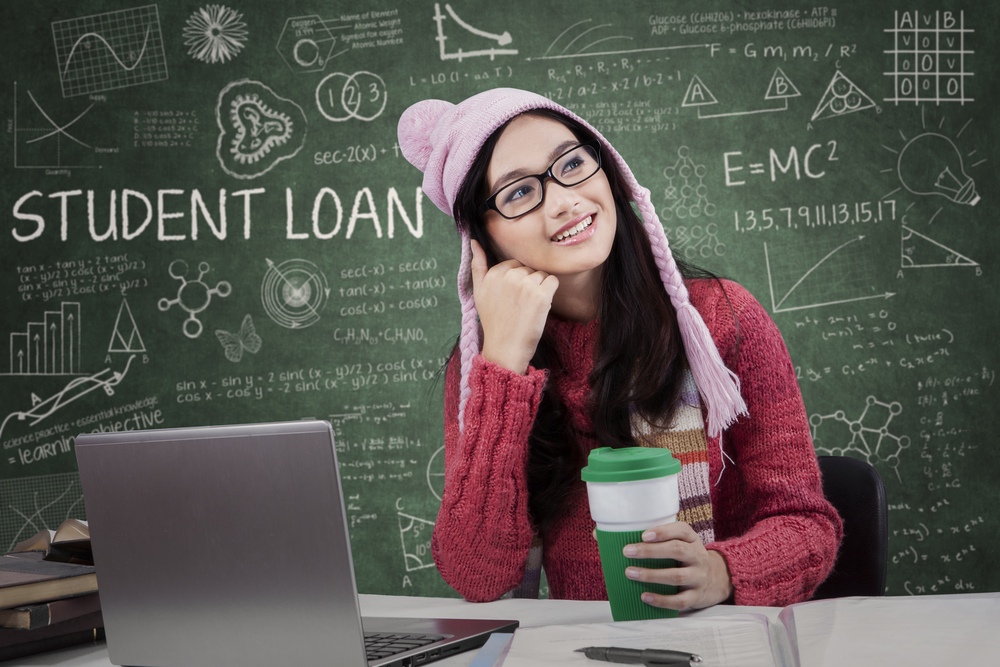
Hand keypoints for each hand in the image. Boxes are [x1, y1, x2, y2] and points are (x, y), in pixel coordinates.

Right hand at [470, 239, 558, 374]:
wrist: (505, 349)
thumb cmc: (494, 322)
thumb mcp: (479, 293)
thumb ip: (477, 266)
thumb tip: (473, 241)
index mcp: (493, 273)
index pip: (514, 264)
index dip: (516, 281)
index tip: (511, 298)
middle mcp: (508, 275)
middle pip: (529, 268)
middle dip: (528, 283)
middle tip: (519, 305)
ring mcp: (525, 284)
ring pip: (542, 274)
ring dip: (540, 288)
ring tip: (528, 307)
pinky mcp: (541, 295)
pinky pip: (553, 281)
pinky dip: (551, 292)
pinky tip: (540, 307)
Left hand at [622, 522, 733, 610]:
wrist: (716, 580)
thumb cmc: (687, 558)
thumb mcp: (682, 543)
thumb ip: (662, 540)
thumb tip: (624, 541)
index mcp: (692, 540)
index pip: (682, 530)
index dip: (663, 531)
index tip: (643, 535)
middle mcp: (698, 557)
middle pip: (677, 551)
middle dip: (650, 551)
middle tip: (628, 552)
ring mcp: (698, 577)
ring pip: (676, 576)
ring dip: (651, 575)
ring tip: (630, 573)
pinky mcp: (696, 596)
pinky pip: (679, 600)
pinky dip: (661, 599)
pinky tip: (645, 596)